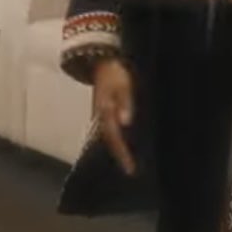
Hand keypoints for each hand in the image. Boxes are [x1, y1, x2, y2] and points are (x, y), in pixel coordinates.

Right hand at [91, 57, 137, 175]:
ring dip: (118, 149)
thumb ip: (125, 102)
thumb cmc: (116, 72)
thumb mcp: (124, 84)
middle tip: (131, 171)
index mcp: (105, 111)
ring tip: (128, 162)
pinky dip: (117, 138)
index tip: (131, 169)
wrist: (102, 60)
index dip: (122, 154)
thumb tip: (125, 123)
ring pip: (109, 136)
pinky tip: (125, 142)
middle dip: (120, 156)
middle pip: (110, 141)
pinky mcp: (103, 110)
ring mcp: (100, 113)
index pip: (114, 138)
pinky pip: (110, 129)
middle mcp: (100, 116)